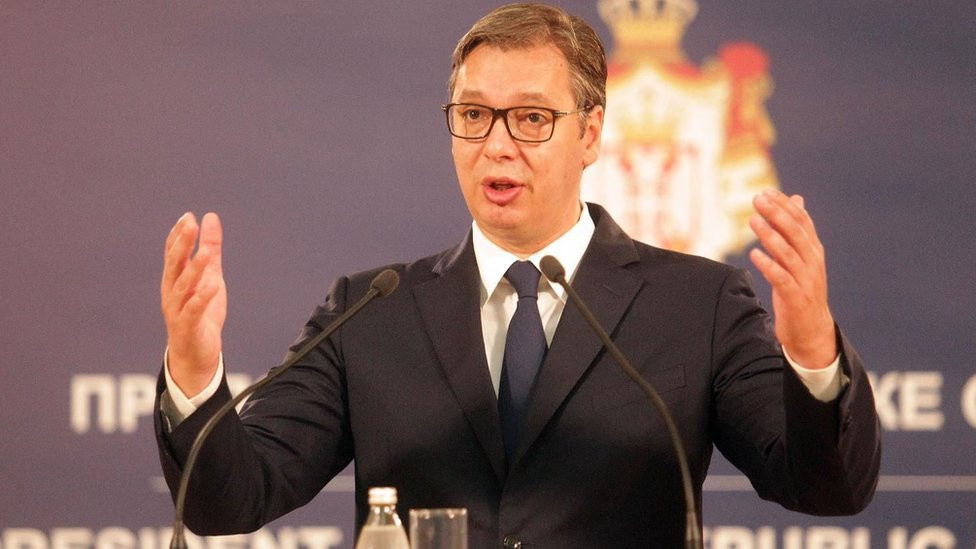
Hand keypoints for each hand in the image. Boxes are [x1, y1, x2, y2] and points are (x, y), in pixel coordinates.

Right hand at [160, 212, 226, 395]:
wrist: (196, 353)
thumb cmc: (201, 311)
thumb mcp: (210, 275)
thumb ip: (211, 249)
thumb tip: (210, 218)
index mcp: (175, 279)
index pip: (173, 253)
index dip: (178, 236)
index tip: (187, 217)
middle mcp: (172, 291)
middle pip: (175, 264)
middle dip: (182, 244)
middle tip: (190, 224)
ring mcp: (177, 309)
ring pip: (183, 286)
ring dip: (194, 269)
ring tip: (205, 252)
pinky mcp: (187, 326)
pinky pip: (193, 310)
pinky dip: (202, 297)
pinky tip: (212, 285)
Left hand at [749, 189, 835, 368]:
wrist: (811, 329)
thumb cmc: (801, 289)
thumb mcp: (799, 257)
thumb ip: (794, 230)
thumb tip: (796, 199)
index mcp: (813, 250)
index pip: (802, 221)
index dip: (785, 205)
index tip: (766, 191)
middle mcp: (812, 262)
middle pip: (796, 232)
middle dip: (777, 214)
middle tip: (758, 199)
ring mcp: (806, 280)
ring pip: (788, 253)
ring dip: (770, 235)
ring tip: (753, 221)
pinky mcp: (796, 297)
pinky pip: (781, 278)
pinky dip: (768, 265)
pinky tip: (753, 254)